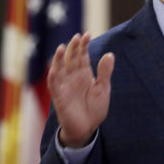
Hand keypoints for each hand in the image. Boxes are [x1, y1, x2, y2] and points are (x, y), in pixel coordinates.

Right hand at [47, 33, 113, 147]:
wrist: (87, 129)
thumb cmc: (95, 109)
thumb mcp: (103, 89)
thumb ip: (105, 72)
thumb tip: (110, 54)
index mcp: (84, 74)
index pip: (82, 56)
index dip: (83, 45)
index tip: (87, 34)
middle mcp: (73, 78)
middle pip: (71, 59)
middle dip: (74, 48)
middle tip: (77, 36)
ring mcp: (65, 87)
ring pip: (60, 69)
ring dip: (59, 59)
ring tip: (61, 47)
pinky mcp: (59, 98)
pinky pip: (54, 86)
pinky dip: (53, 77)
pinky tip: (53, 69)